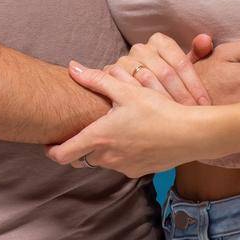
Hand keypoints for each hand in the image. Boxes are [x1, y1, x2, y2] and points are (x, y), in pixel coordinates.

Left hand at [47, 62, 202, 178]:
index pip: (63, 154)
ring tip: (107, 129)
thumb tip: (72, 67)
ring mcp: (123, 167)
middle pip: (80, 159)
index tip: (48, 142)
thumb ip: (96, 79)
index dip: (52, 150)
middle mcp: (108, 158)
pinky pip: (120, 164)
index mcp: (99, 138)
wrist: (191, 134)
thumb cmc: (158, 110)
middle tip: (77, 131)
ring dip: (98, 150)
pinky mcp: (139, 171)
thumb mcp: (126, 90)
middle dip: (75, 148)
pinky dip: (117, 153)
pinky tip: (129, 137)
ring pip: (101, 162)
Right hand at [109, 33, 212, 106]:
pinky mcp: (111, 74)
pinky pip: (128, 88)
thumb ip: (196, 53)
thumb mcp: (180, 66)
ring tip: (176, 117)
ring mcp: (125, 60)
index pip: (181, 63)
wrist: (130, 86)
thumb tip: (205, 40)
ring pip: (147, 80)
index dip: (194, 85)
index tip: (204, 103)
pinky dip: (142, 102)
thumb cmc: (164, 77)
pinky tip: (154, 116)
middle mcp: (141, 48)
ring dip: (163, 101)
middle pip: (165, 72)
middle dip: (181, 96)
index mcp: (160, 41)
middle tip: (192, 114)